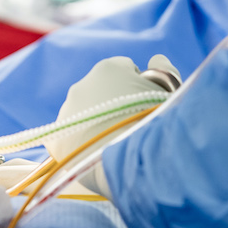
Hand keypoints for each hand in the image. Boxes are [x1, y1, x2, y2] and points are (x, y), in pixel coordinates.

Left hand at [43, 55, 179, 162]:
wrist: (136, 167)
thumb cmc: (158, 125)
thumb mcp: (171, 92)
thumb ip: (164, 70)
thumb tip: (156, 60)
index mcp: (108, 69)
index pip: (125, 70)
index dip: (139, 87)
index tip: (147, 105)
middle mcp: (81, 86)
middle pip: (101, 91)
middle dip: (115, 104)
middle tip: (132, 127)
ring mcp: (66, 114)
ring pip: (84, 114)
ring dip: (97, 124)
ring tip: (116, 144)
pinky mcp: (56, 142)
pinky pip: (71, 139)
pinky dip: (83, 145)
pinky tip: (99, 156)